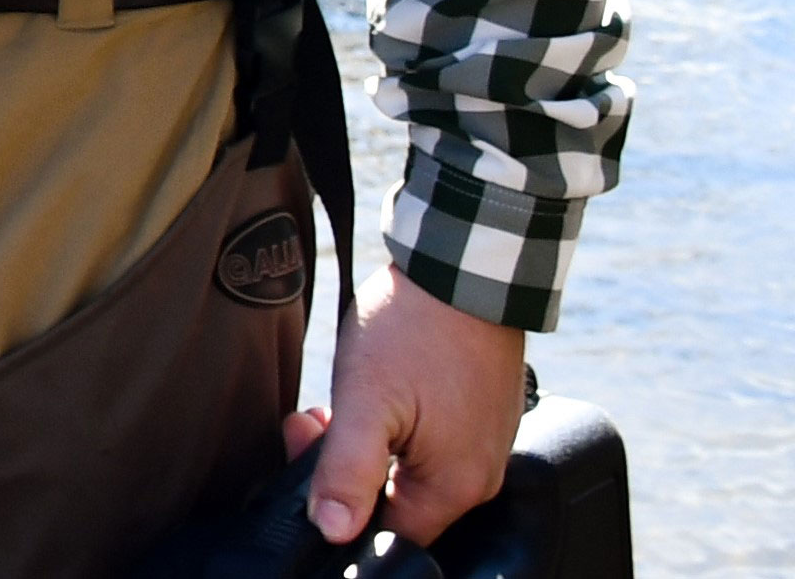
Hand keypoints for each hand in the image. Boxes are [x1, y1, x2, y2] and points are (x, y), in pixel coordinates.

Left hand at [279, 262, 526, 547]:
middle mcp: (479, 477)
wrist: (465, 260)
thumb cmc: (418, 325)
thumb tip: (331, 530)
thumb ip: (347, 469)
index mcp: (456, 488)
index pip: (385, 534)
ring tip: (340, 399)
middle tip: (314, 418)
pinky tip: (374, 391)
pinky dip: (396, 426)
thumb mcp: (367, 395)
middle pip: (395, 502)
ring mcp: (485, 444)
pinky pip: (432, 443)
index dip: (338, 503)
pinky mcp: (482, 415)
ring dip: (367, 442)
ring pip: (409, 470)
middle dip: (346, 467)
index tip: (309, 449)